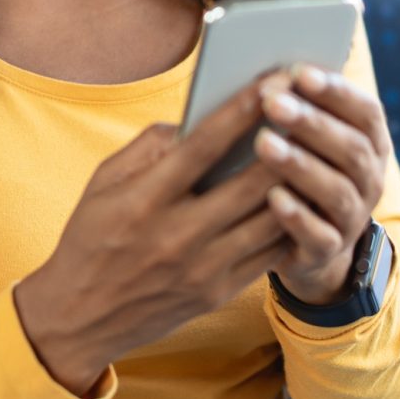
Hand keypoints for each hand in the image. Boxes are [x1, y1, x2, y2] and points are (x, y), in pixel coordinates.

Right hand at [14, 75, 294, 396]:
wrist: (80, 318)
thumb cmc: (92, 236)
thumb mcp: (104, 181)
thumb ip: (149, 145)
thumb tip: (195, 118)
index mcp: (145, 199)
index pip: (203, 146)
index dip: (242, 110)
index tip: (272, 81)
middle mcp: (177, 234)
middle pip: (248, 183)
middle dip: (285, 141)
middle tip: (311, 107)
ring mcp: (202, 268)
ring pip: (269, 219)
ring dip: (298, 181)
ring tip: (319, 148)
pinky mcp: (219, 293)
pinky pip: (268, 254)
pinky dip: (291, 223)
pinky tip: (305, 196)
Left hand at [253, 65, 390, 305]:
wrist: (310, 243)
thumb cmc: (302, 168)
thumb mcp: (309, 138)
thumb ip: (301, 106)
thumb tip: (269, 71)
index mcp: (370, 143)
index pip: (367, 111)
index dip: (336, 91)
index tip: (300, 72)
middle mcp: (370, 179)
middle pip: (351, 148)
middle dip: (312, 122)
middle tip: (273, 102)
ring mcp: (352, 218)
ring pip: (336, 191)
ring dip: (300, 164)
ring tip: (263, 142)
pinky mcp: (328, 251)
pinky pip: (318, 236)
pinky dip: (296, 216)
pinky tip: (272, 197)